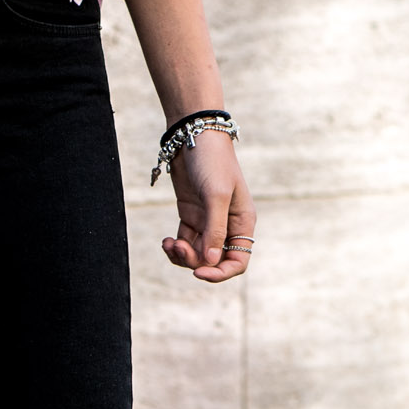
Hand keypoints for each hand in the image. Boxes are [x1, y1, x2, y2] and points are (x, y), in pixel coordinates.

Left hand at [163, 131, 254, 282]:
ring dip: (182, 256)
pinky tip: (166, 242)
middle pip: (214, 261)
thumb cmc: (212, 161)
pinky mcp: (190, 216)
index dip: (220, 273)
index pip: (238, 261)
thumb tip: (211, 261)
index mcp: (242, 223)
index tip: (199, 273)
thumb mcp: (216, 195)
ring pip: (197, 254)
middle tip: (178, 247)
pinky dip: (175, 247)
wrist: (193, 135)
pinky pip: (185, 243)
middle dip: (195, 261)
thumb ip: (214, 229)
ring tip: (169, 244)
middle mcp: (227, 226)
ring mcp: (208, 222)